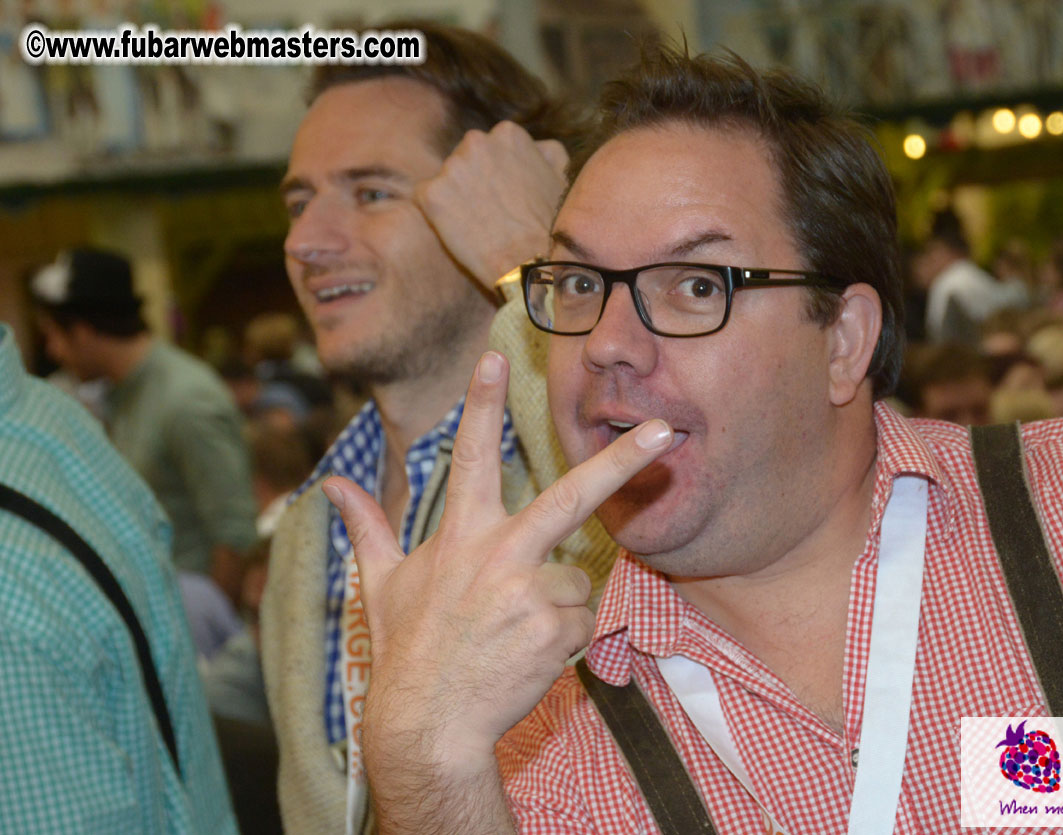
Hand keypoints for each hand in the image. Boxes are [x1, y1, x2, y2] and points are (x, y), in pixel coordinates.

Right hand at [325, 351, 671, 777]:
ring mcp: (531, 590)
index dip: (481, 402)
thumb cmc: (407, 648)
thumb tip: (331, 485)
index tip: (494, 356)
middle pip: (573, 495)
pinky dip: (563, 637)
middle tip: (663, 430)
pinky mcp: (555, 628)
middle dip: (622, 459)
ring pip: (577, 578)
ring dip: (556, 603)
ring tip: (513, 633)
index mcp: (461, 533)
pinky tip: (527, 654)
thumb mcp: (380, 584)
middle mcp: (500, 552)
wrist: (428, 724)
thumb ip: (367, 527)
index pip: (472, 454)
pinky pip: (581, 619)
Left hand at [415, 121, 567, 289]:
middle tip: (489, 214)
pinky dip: (437, 216)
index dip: (495, 177)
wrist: (532, 265)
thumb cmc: (551, 226)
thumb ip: (545, 151)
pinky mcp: (431, 194)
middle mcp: (477, 141)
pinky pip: (426, 200)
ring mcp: (451, 166)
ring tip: (478, 227)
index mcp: (507, 134)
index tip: (505, 199)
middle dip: (472, 183)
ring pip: (445, 180)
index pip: (489, 149)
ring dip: (455, 199)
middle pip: (464, 160)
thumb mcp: (561, 175)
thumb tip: (537, 147)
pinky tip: (460, 233)